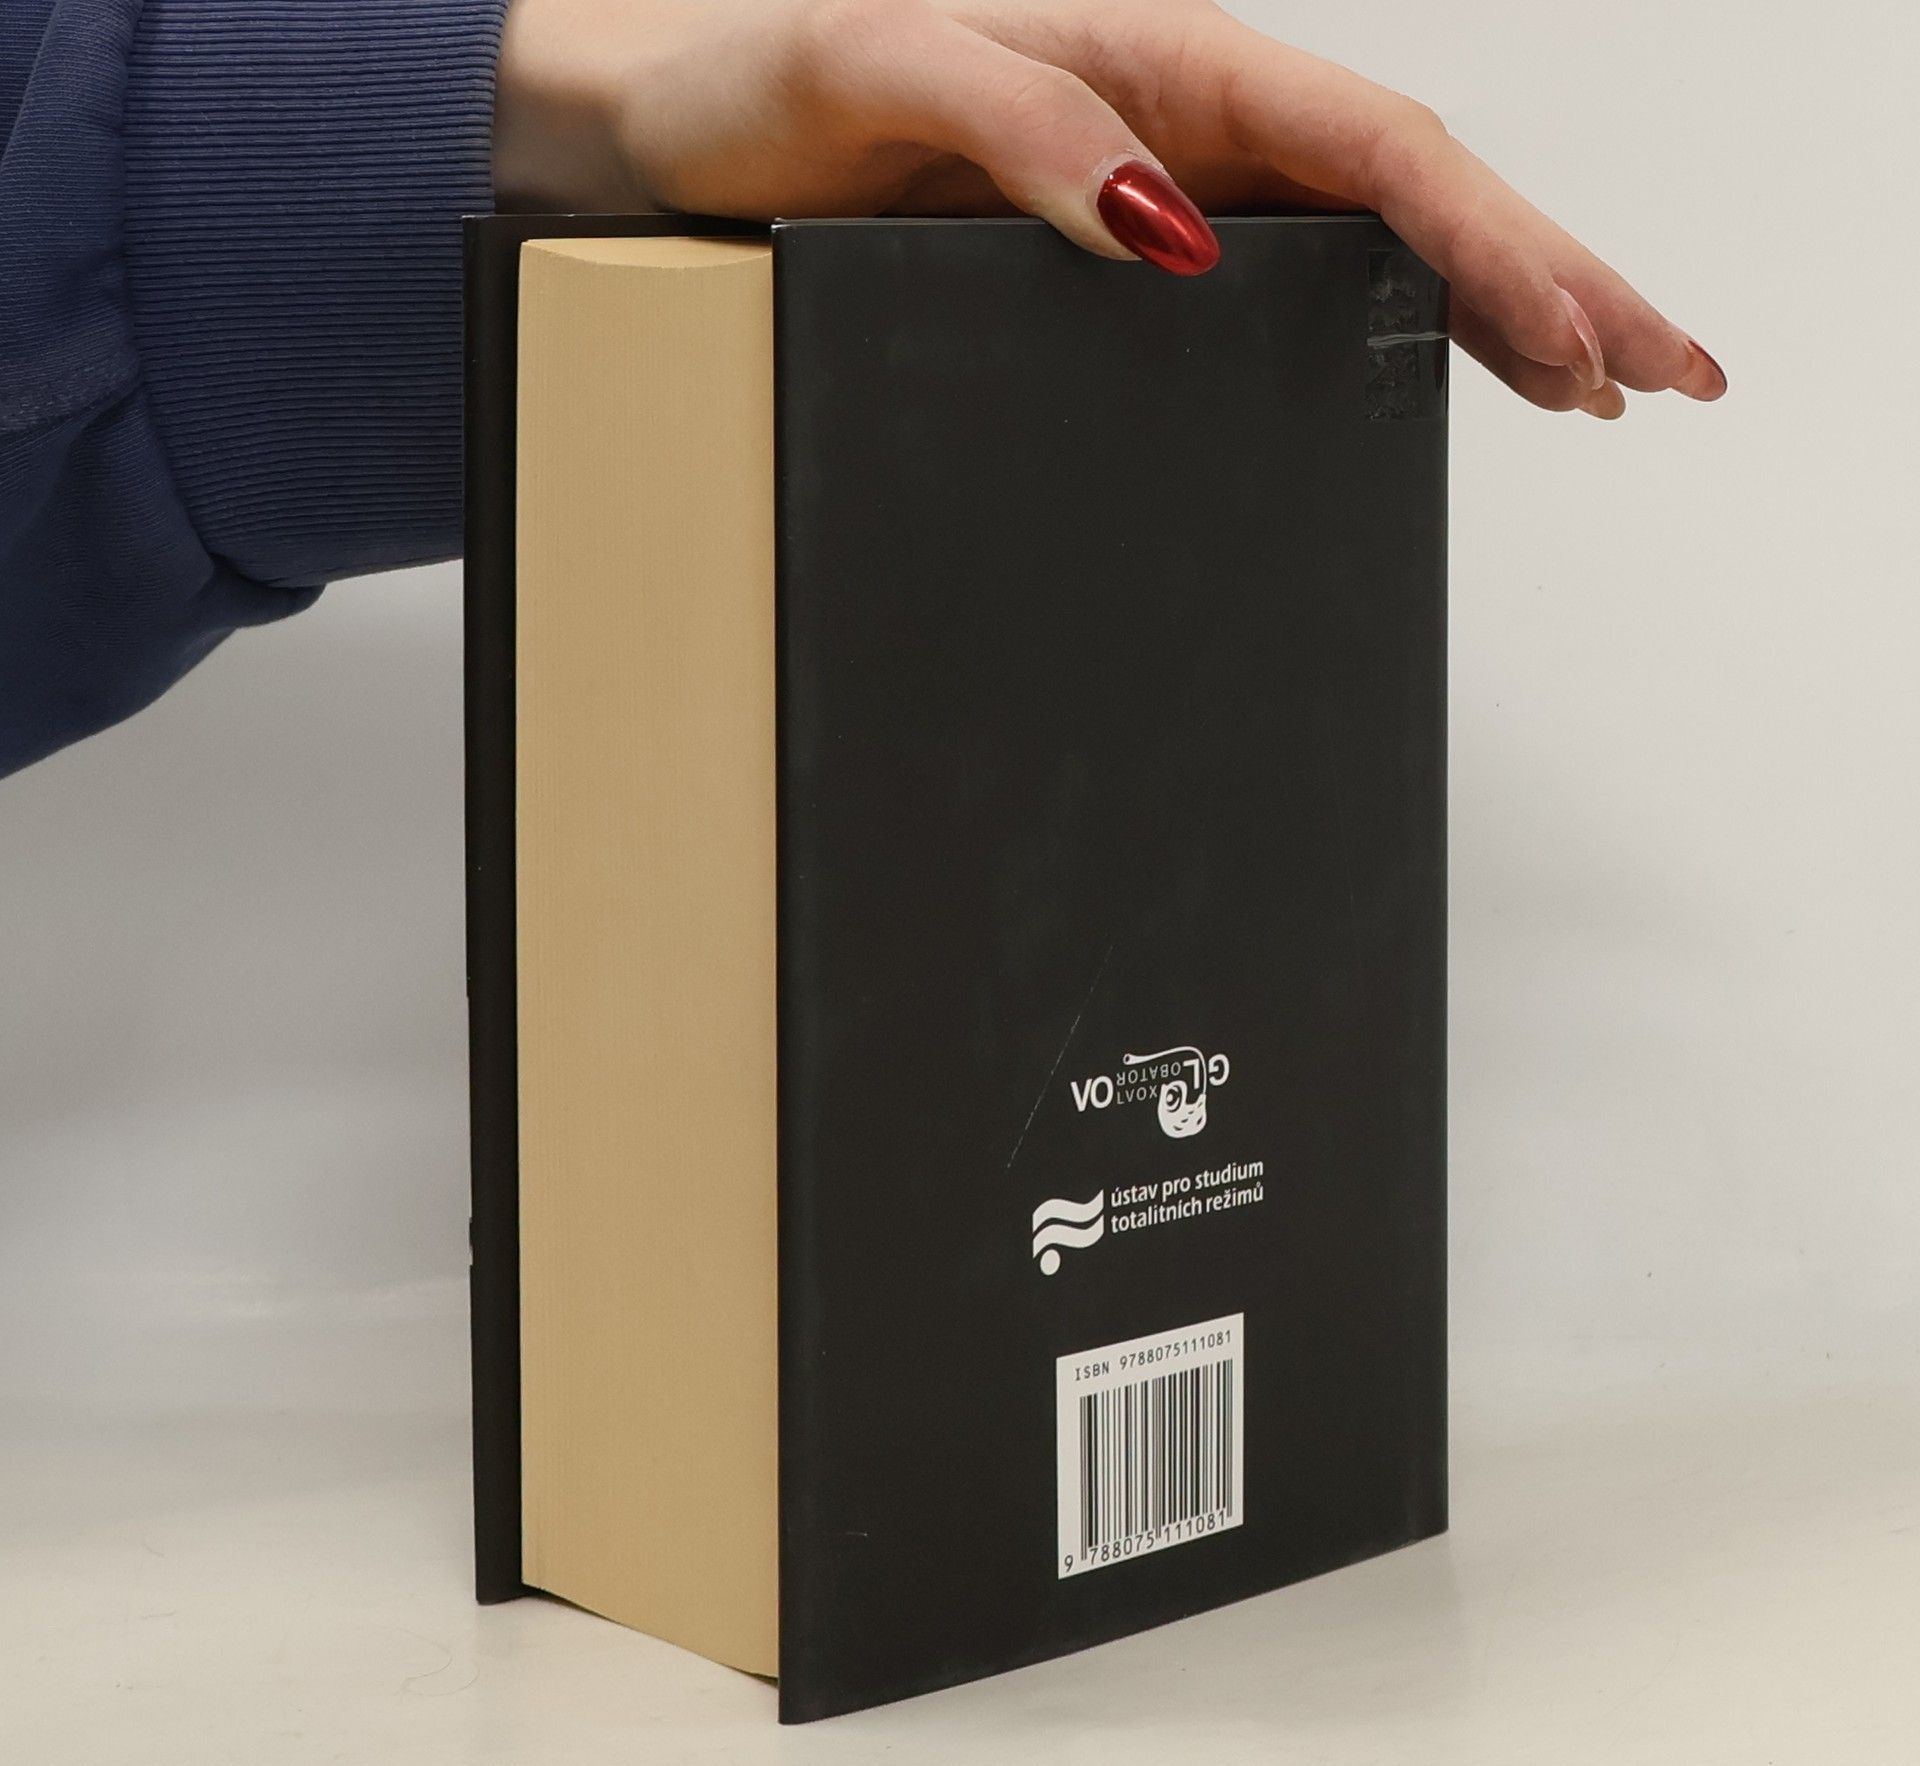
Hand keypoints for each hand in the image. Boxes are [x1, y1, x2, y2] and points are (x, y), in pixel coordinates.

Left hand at [494, 0, 1725, 418]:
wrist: (673, 138)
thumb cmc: (752, 88)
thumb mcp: (869, 72)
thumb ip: (1017, 119)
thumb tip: (1167, 224)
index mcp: (1158, 59)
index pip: (1378, 147)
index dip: (1497, 249)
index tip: (1584, 341)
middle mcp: (1182, 119)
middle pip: (1416, 191)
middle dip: (1554, 277)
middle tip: (1666, 369)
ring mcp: (1165, 186)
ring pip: (1375, 238)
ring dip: (1498, 305)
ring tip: (1602, 380)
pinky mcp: (1125, 251)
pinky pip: (1292, 280)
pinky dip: (1388, 323)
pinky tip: (1443, 368)